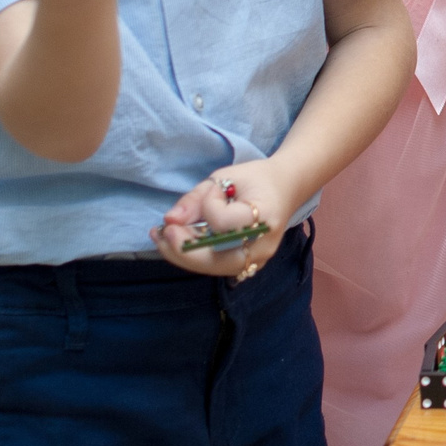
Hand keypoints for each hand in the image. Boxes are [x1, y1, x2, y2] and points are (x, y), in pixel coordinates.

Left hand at [153, 156, 292, 278]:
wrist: (286, 188)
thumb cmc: (255, 179)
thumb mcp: (224, 177)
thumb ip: (195, 199)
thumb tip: (169, 221)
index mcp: (264, 216)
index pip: (224, 222)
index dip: (208, 206)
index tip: (213, 191)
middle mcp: (263, 245)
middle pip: (215, 259)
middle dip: (181, 248)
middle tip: (159, 231)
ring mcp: (258, 259)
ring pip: (212, 268)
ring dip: (183, 255)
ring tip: (162, 237)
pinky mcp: (250, 264)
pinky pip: (216, 266)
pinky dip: (194, 257)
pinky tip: (180, 242)